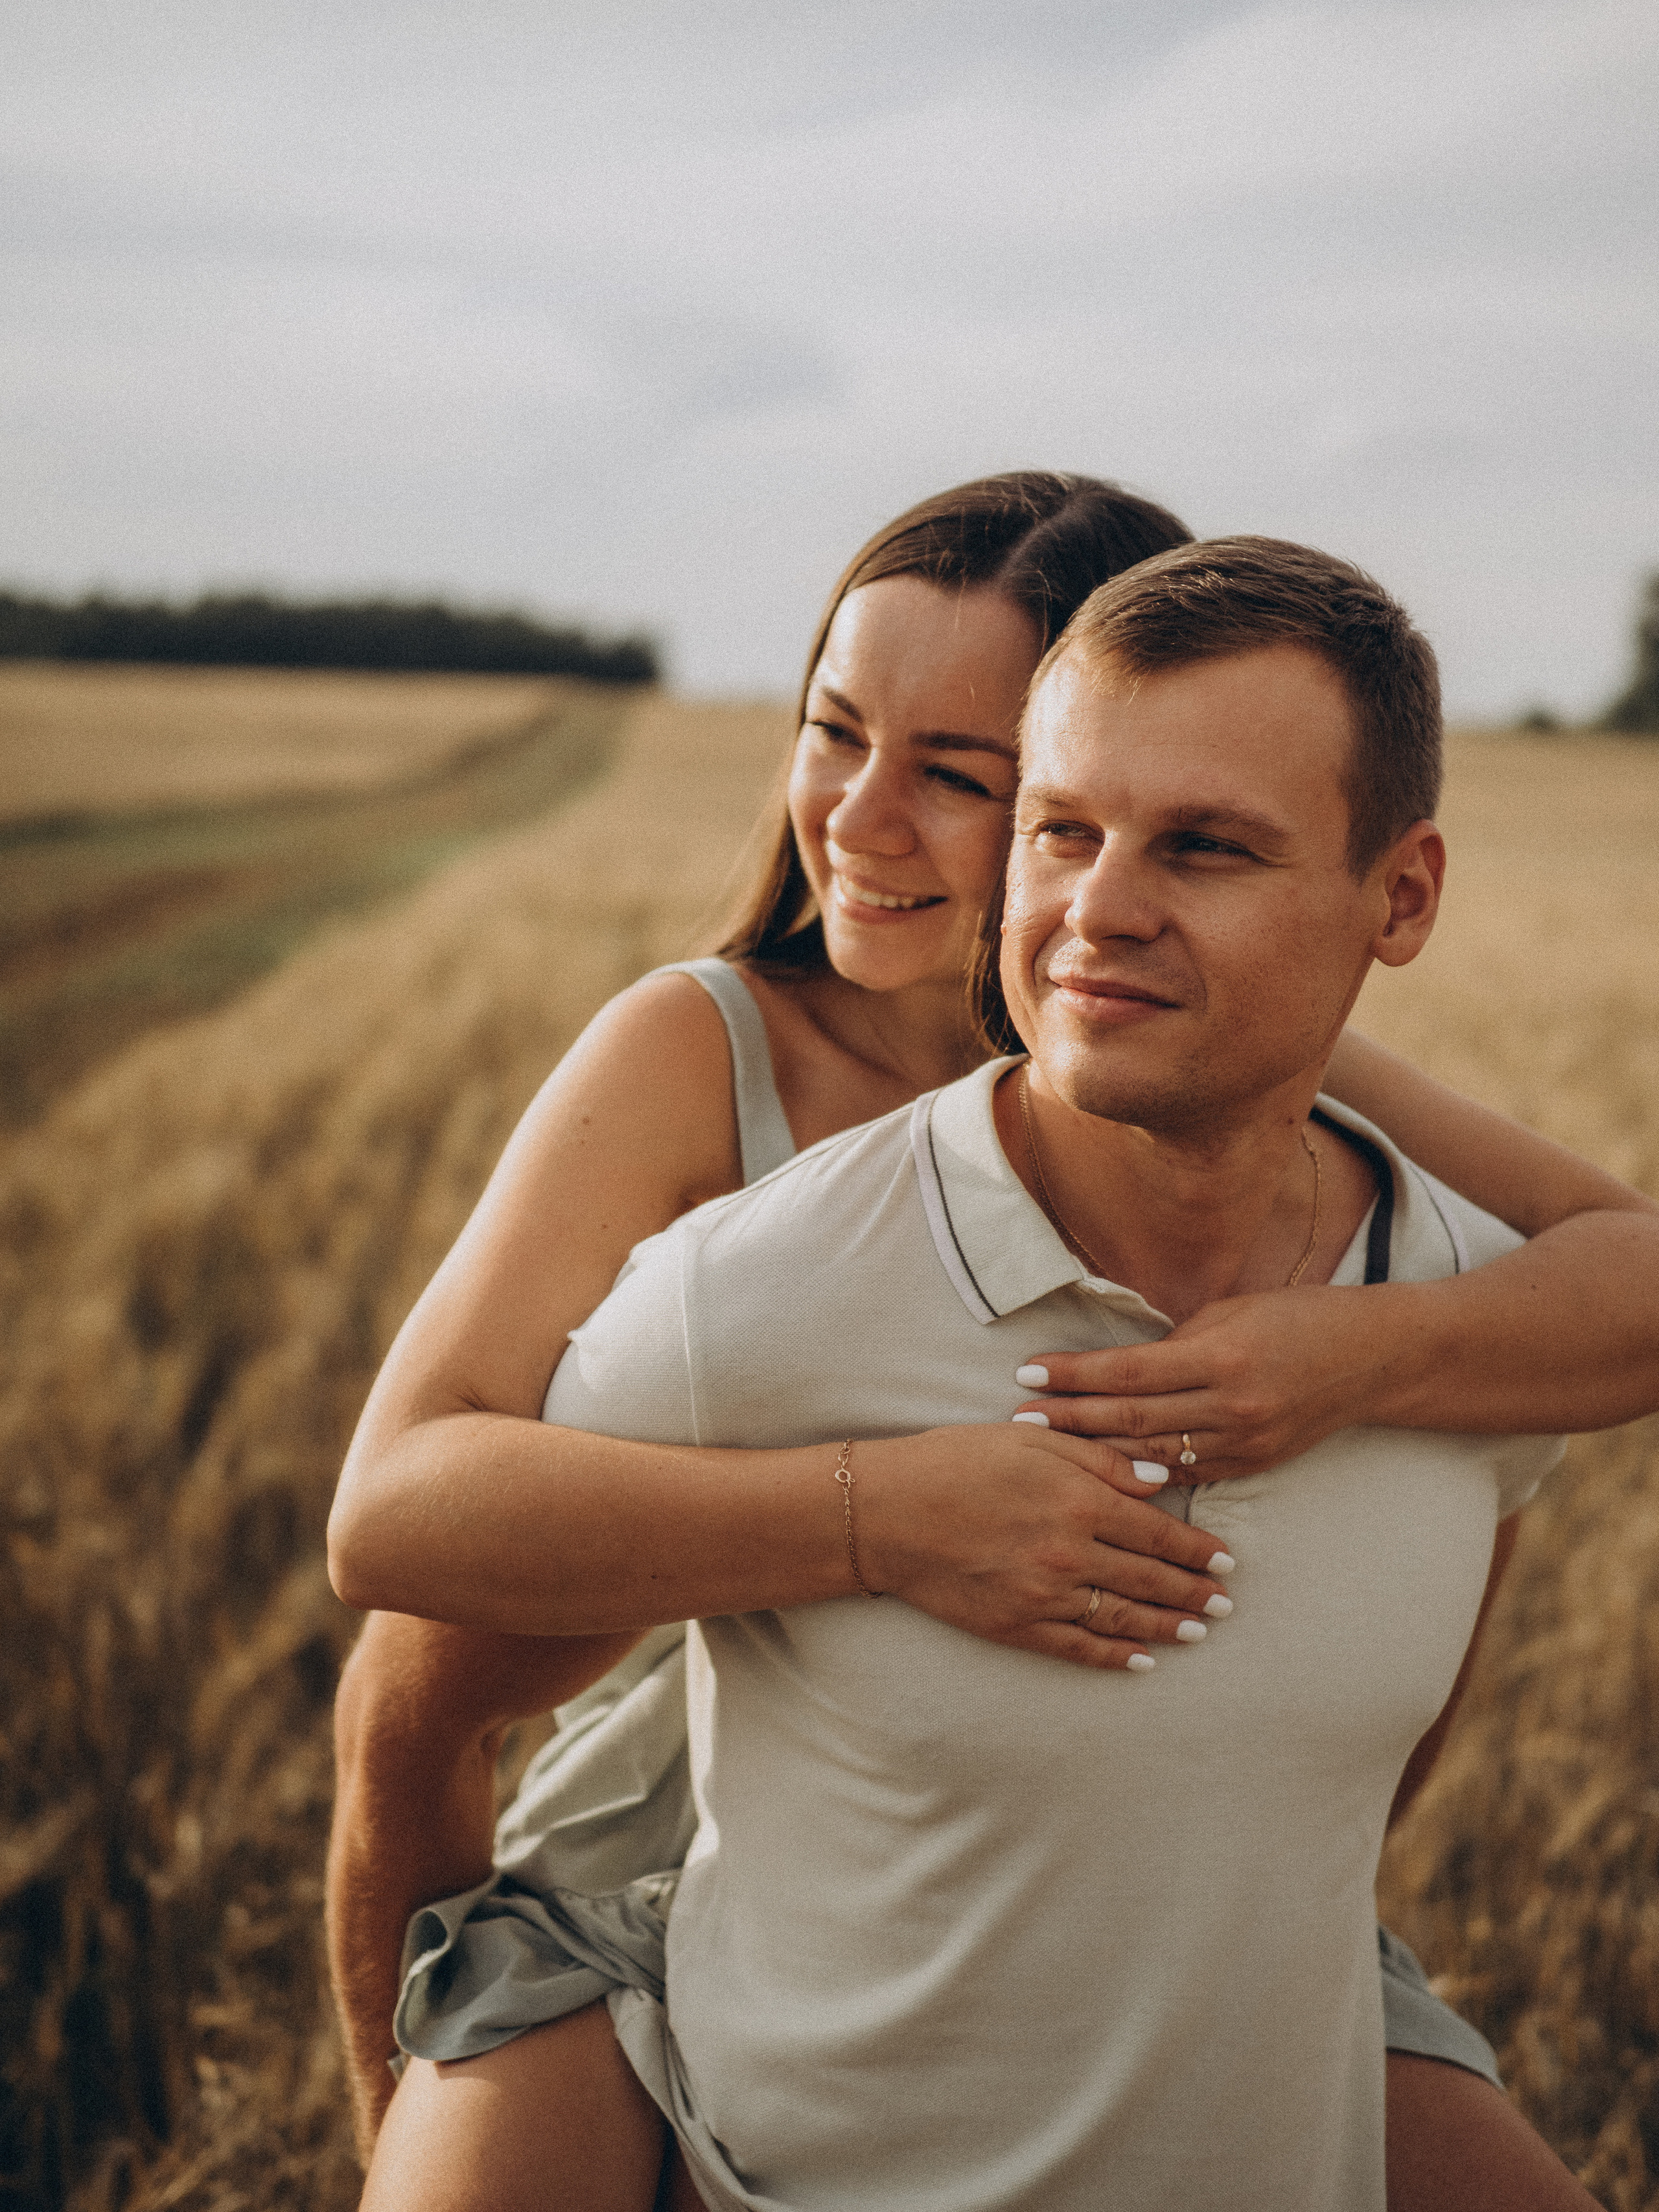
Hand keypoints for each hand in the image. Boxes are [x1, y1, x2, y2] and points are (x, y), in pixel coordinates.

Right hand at [852, 1424, 1233, 1672]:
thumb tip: (1159, 1482)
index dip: (1196, 1549)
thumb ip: (1101, 1459)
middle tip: (1227, 1602)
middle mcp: (1071, 1553)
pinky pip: (1080, 1647)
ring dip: (1168, 1626)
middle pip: (1151, 1579)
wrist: (887, 1513)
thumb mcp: (1032, 1438)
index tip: (1226, 1558)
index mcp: (1079, 1500)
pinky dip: (1117, 1655)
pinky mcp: (1018, 1627)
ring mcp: (1045, 1596)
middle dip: (1195, 1592)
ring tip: (1200, 1630)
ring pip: (1124, 1617)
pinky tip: (1143, 1659)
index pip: (1157, 1532)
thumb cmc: (956, 1462)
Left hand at [1012, 1285, 1390, 1480]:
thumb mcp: (1231, 1312)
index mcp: (1221, 1357)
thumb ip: (1175, 1344)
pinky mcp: (1253, 1466)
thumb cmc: (1297, 1318)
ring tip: (1046, 1448)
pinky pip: (1184, 1472)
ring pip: (1152, 1455)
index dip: (1074, 1375)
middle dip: (1070, 1420)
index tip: (1027, 1373)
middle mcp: (1230, 1406)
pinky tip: (1101, 1472)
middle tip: (1019, 1420)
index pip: (1128, 1372)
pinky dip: (1140, 1473)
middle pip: (1131, 1419)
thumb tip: (1118, 1367)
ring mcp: (1243, 1443)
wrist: (1372, 1359)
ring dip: (1095, 1453)